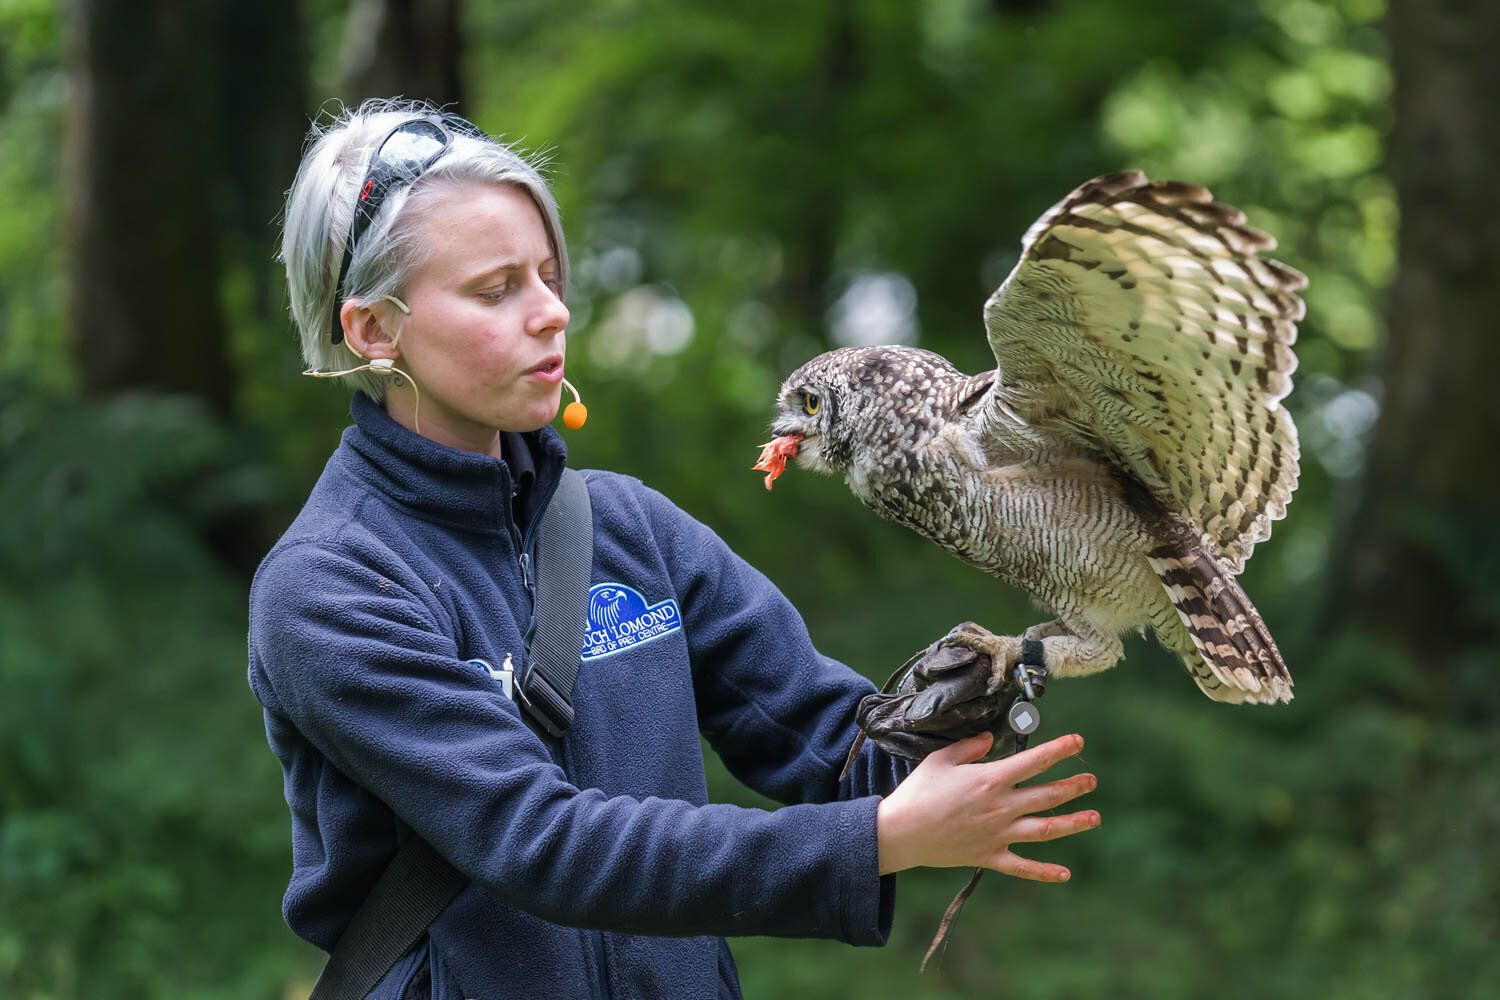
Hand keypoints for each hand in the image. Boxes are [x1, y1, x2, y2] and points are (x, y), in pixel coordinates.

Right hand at [875, 731, 1098, 880]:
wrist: (901, 832)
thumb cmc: (918, 792)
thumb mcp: (940, 760)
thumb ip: (969, 747)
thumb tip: (991, 738)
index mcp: (990, 779)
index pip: (1033, 761)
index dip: (1059, 750)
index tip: (1078, 742)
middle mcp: (1001, 807)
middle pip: (1047, 795)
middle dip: (1074, 786)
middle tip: (1091, 780)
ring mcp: (998, 834)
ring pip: (1045, 829)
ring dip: (1073, 823)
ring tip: (1095, 817)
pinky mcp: (989, 856)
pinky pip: (1023, 866)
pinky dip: (1044, 872)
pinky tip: (1065, 874)